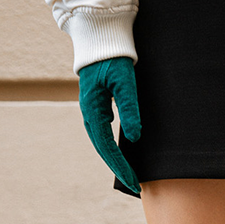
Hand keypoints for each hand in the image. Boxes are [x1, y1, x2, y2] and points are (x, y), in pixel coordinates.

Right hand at [78, 56, 141, 194]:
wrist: (100, 37)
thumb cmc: (114, 58)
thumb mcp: (126, 82)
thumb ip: (130, 109)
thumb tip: (134, 138)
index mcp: (93, 110)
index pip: (107, 147)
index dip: (121, 166)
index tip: (135, 182)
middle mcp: (89, 113)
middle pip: (103, 149)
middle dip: (119, 168)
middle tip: (136, 186)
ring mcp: (91, 110)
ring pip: (101, 143)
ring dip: (115, 160)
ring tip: (130, 175)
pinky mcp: (97, 106)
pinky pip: (103, 133)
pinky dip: (112, 148)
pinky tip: (123, 155)